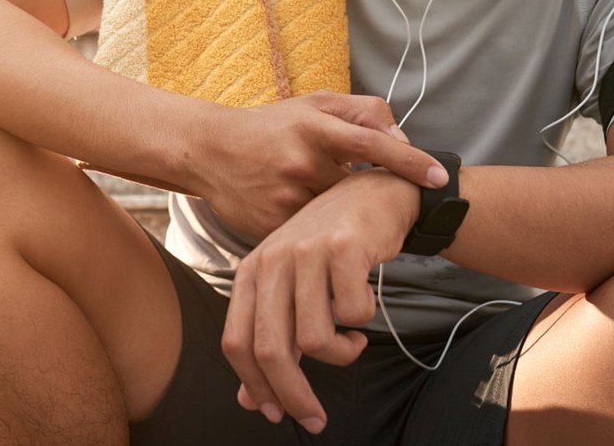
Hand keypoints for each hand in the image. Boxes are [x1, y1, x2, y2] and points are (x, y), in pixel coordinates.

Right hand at [192, 90, 445, 239]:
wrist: (208, 151)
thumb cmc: (271, 125)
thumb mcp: (313, 103)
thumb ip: (362, 110)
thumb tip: (402, 137)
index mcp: (313, 126)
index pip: (372, 143)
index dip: (409, 162)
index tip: (439, 177)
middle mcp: (300, 160)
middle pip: (358, 188)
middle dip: (374, 196)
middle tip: (388, 200)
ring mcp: (285, 196)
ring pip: (338, 217)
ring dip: (350, 217)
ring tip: (346, 212)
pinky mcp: (271, 225)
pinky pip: (314, 235)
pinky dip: (325, 233)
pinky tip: (323, 228)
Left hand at [219, 168, 419, 432]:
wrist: (376, 196)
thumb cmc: (331, 248)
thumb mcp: (292, 288)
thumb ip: (271, 338)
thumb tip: (250, 401)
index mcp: (251, 271)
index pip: (237, 342)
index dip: (255, 386)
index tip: (277, 415)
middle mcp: (272, 260)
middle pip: (271, 349)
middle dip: (294, 395)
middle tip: (315, 419)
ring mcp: (307, 252)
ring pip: (315, 338)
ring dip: (340, 354)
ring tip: (351, 341)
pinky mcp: (344, 248)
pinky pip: (353, 314)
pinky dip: (362, 322)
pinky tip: (365, 304)